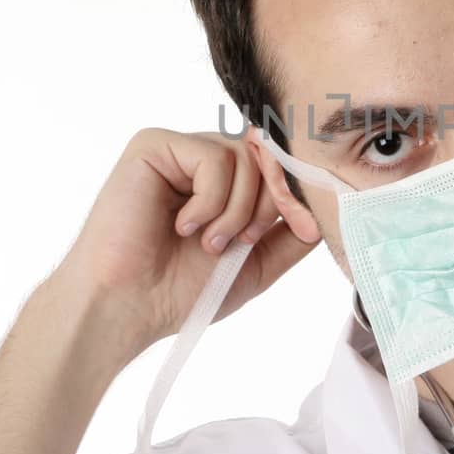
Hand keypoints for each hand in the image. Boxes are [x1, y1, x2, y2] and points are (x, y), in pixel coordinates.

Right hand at [48, 128, 319, 357]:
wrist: (129, 307)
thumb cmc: (180, 291)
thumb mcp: (256, 264)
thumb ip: (292, 233)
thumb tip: (325, 201)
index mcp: (225, 184)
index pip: (277, 166)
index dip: (295, 192)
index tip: (299, 226)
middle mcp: (202, 160)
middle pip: (267, 157)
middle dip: (270, 203)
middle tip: (241, 241)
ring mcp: (178, 150)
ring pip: (245, 157)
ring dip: (237, 210)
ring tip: (207, 243)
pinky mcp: (153, 145)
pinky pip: (212, 156)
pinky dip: (210, 201)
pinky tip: (183, 226)